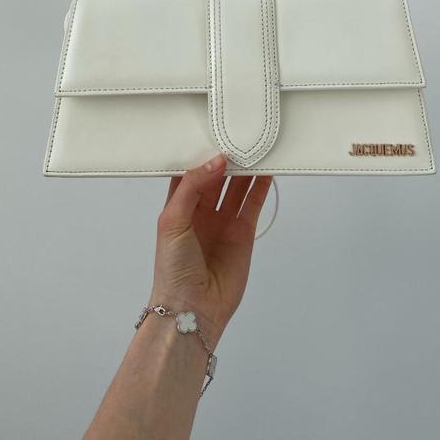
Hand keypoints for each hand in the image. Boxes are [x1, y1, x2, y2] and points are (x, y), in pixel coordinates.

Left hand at [149, 153, 272, 347]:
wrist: (192, 307)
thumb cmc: (172, 269)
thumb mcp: (172, 220)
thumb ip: (193, 186)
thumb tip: (216, 161)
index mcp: (179, 205)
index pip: (191, 171)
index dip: (201, 153)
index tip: (212, 132)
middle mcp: (202, 211)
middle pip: (217, 176)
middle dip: (227, 157)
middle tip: (239, 135)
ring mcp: (223, 221)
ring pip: (238, 186)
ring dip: (246, 169)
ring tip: (256, 147)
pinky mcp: (243, 233)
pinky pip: (253, 203)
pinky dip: (261, 186)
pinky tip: (267, 170)